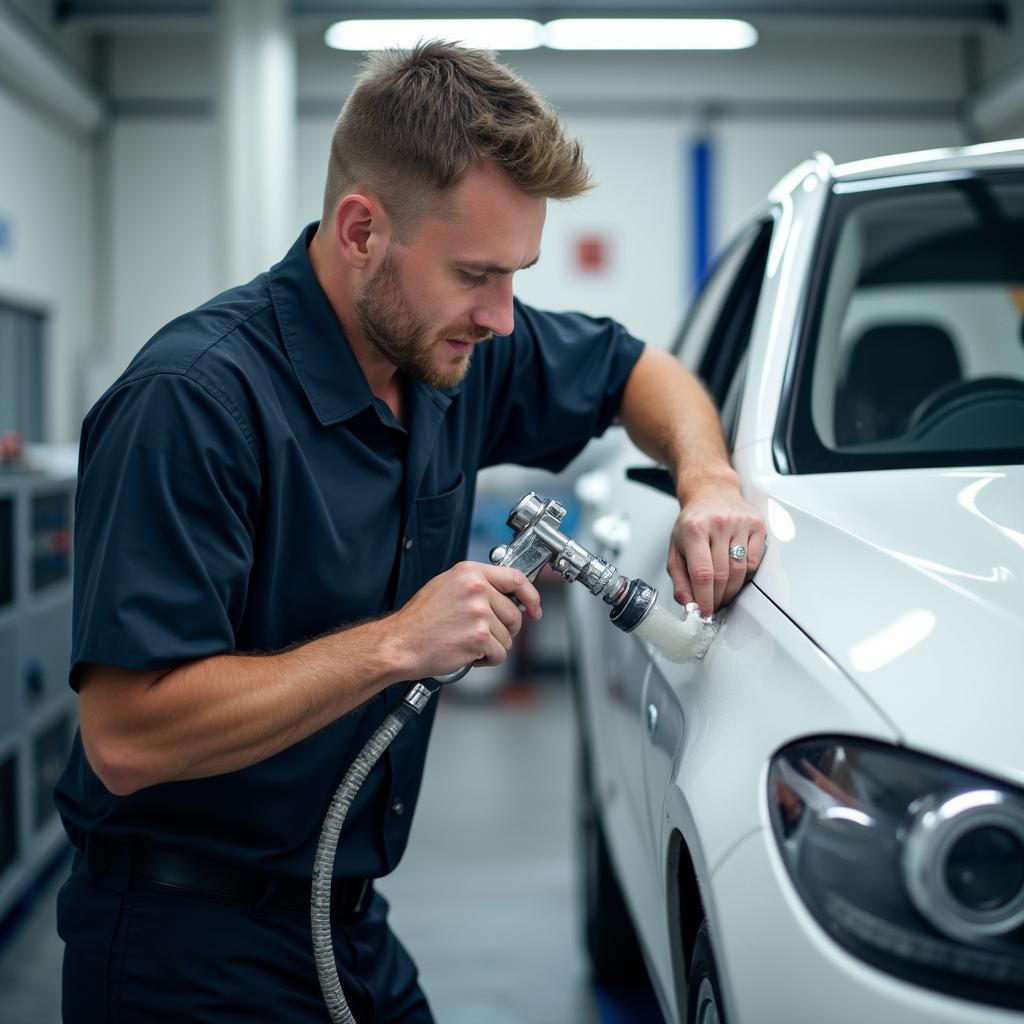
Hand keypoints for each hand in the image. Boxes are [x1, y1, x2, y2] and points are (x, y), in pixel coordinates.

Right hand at [391, 562, 541, 680]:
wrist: (400, 643)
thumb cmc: (419, 620)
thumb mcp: (446, 587)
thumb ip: (475, 585)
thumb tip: (504, 595)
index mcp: (470, 573)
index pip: (516, 579)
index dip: (531, 596)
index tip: (534, 608)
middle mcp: (477, 589)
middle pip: (514, 614)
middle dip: (505, 630)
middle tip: (483, 635)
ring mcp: (479, 613)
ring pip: (507, 637)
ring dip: (492, 647)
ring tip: (467, 643)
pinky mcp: (479, 637)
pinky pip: (499, 654)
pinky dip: (487, 660)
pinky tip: (468, 655)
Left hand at [667, 483, 764, 616]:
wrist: (712, 492)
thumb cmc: (693, 522)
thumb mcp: (676, 547)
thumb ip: (678, 577)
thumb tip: (688, 603)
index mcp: (694, 529)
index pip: (702, 573)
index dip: (705, 598)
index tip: (704, 612)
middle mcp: (718, 524)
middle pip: (722, 575)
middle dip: (717, 597)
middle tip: (713, 605)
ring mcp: (740, 523)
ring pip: (740, 571)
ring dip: (732, 591)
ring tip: (723, 595)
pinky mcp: (757, 525)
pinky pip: (755, 562)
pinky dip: (746, 576)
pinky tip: (736, 578)